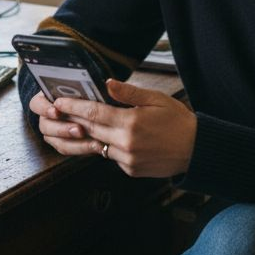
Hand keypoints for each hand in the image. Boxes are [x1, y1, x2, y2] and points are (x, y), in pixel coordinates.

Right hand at [29, 92, 95, 155]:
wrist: (94, 106)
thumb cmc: (87, 93)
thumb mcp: (86, 89)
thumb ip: (85, 89)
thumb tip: (99, 86)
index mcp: (46, 99)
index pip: (37, 104)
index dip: (44, 108)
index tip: (56, 110)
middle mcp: (46, 117)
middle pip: (45, 125)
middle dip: (62, 129)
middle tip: (79, 129)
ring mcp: (53, 131)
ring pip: (55, 141)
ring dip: (72, 142)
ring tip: (90, 141)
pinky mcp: (63, 143)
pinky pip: (67, 149)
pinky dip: (81, 148)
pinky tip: (95, 146)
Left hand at [51, 79, 196, 177]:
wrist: (196, 149)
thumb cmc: (178, 120)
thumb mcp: (156, 99)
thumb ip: (129, 93)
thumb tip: (107, 84)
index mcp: (130, 122)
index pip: (93, 113)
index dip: (73, 106)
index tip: (59, 101)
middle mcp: (125, 143)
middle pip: (91, 129)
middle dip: (74, 119)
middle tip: (59, 111)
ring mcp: (127, 159)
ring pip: (99, 144)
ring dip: (89, 134)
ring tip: (77, 123)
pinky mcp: (131, 170)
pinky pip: (112, 156)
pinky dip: (108, 146)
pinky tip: (109, 137)